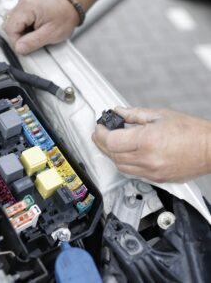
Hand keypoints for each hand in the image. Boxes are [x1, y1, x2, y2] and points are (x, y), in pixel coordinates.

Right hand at [2, 0, 79, 54]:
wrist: (70, 11)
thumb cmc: (63, 19)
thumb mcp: (50, 34)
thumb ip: (33, 42)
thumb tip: (19, 48)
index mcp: (27, 8)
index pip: (10, 29)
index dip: (17, 42)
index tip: (27, 47)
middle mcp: (22, 5)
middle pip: (8, 27)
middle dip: (18, 38)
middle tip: (32, 41)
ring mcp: (22, 7)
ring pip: (10, 26)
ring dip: (20, 35)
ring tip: (33, 35)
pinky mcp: (24, 11)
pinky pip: (16, 24)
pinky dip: (22, 31)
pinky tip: (32, 32)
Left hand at [92, 107, 210, 182]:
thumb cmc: (192, 132)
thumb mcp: (160, 115)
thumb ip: (134, 114)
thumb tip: (118, 112)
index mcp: (147, 140)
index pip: (112, 141)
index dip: (100, 133)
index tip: (99, 127)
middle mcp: (147, 159)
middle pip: (112, 154)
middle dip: (102, 142)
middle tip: (100, 133)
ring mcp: (151, 171)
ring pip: (119, 166)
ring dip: (111, 154)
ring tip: (111, 142)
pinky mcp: (155, 179)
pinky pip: (131, 172)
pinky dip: (123, 162)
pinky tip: (124, 153)